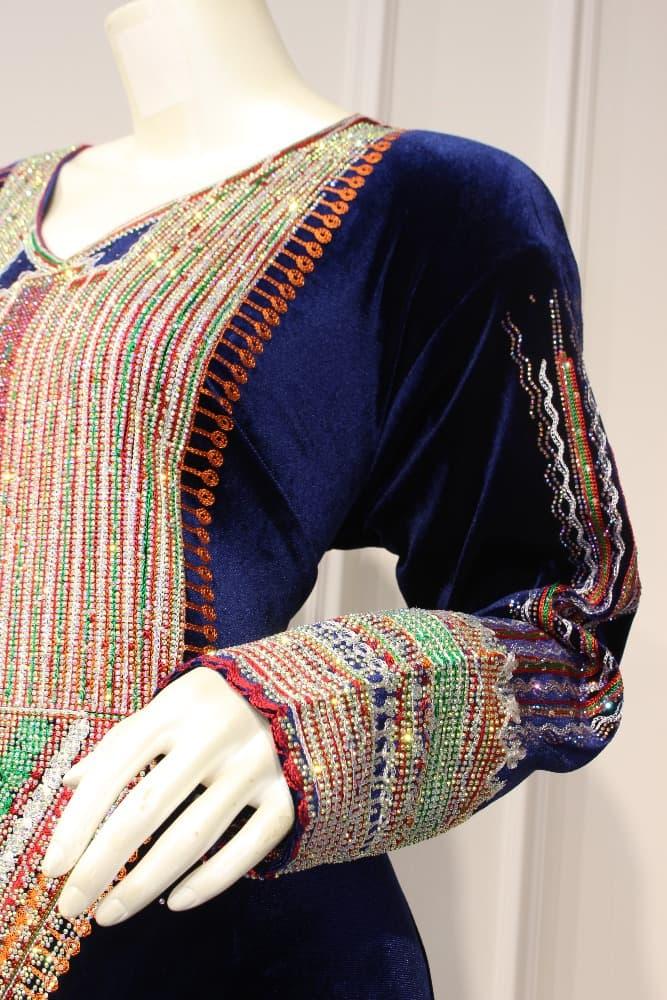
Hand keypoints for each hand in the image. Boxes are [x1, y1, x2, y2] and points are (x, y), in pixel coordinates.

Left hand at [40, 666, 294, 924]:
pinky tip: (175, 902)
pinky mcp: (289, 792)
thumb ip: (125, 739)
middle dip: (101, 864)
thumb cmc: (218, 703)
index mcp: (179, 704)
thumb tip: (73, 783)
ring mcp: (258, 762)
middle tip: (73, 905)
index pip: (116, 766)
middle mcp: (218, 731)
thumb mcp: (171, 705)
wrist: (304, 686)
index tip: (53, 868)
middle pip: (146, 808)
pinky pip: (247, 848)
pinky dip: (210, 881)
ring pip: (192, 837)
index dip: (79, 821)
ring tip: (110, 913)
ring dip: (144, 883)